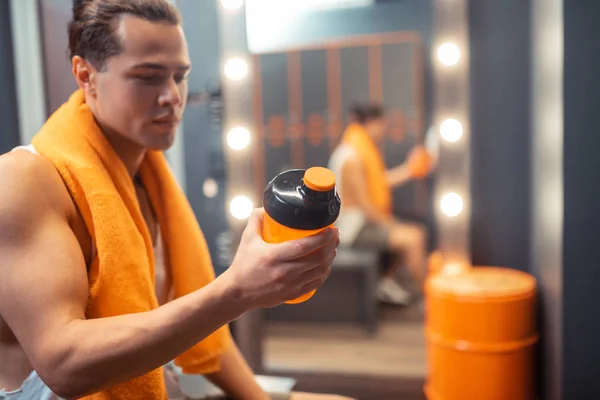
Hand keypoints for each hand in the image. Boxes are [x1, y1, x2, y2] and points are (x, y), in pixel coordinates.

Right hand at [223, 208, 339, 308]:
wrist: (237, 293)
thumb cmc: (243, 264)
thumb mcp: (247, 239)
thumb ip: (256, 220)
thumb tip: (266, 207)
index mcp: (273, 257)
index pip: (303, 247)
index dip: (321, 238)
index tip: (331, 229)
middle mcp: (283, 272)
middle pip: (317, 259)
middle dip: (330, 246)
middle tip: (334, 235)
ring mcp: (289, 286)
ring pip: (319, 272)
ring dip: (330, 259)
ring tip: (332, 247)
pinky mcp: (292, 294)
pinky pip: (315, 284)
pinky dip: (324, 274)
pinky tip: (326, 265)